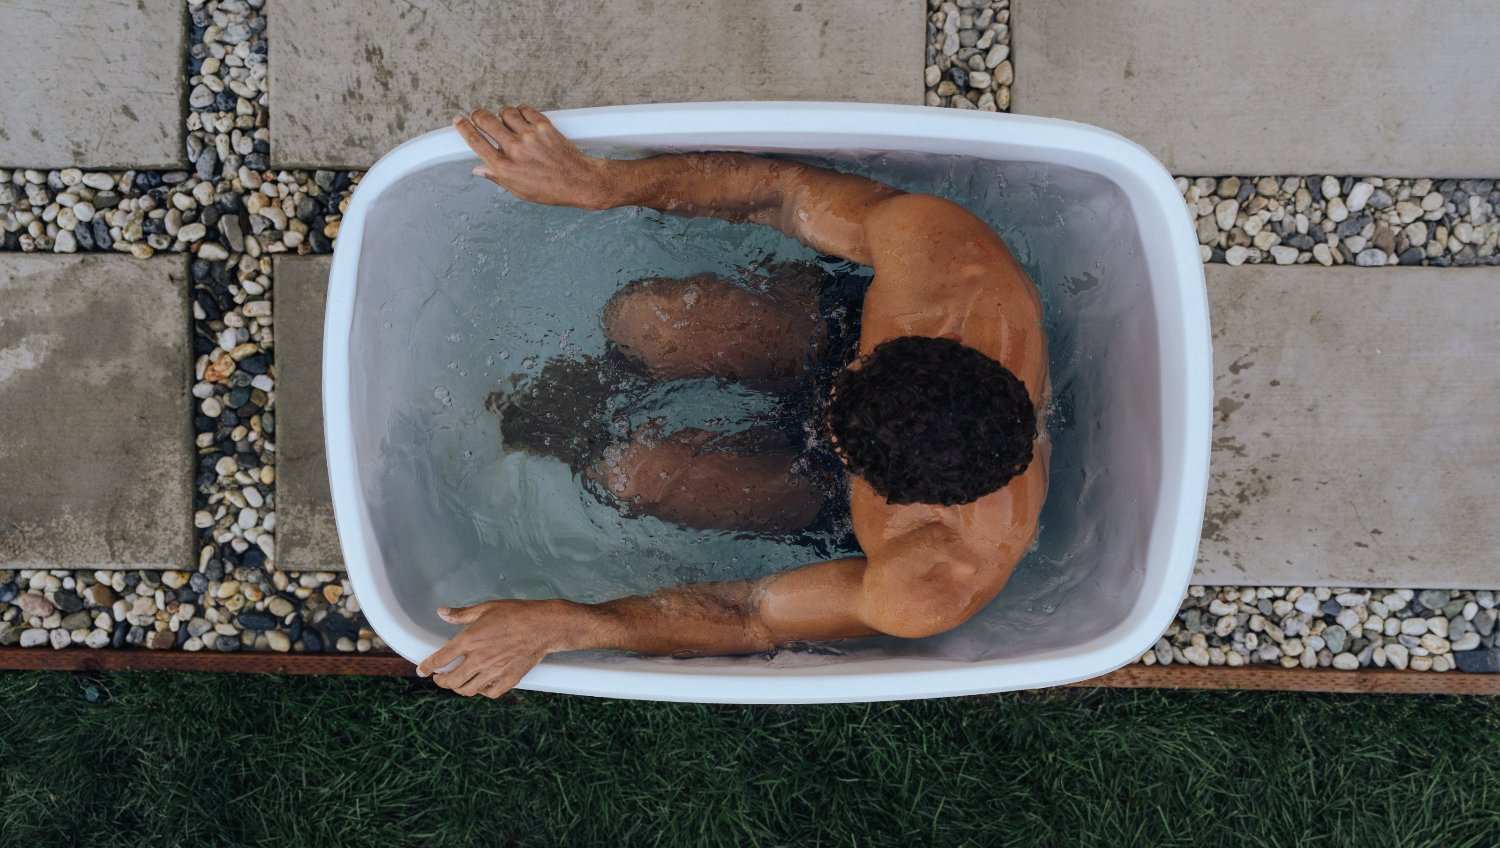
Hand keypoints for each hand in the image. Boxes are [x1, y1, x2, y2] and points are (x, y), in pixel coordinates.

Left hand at [416, 599, 574, 697]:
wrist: (543, 626)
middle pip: (450, 680)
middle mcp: (478, 659)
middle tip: (439, 678)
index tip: (422, 670)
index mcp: (469, 640)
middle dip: (441, 681)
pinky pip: (488, 693)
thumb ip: (461, 614)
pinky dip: (481, 691)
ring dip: (458, 688)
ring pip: (467, 689)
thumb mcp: (486, 608)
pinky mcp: (508, 679)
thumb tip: (442, 612)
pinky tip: (480, 685)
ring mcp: (493, 672)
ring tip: (457, 683)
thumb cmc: (516, 613)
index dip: (427, 667)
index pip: (440, 659)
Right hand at [453, 106, 613, 209]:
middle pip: (485, 120)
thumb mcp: (519, 190)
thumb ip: (496, 177)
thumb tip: (478, 169)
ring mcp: (529, 136)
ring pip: (505, 112)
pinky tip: (524, 120)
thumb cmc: (550, 189)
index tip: (458, 120)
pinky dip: (521, 112)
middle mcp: (514, 150)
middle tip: (479, 116)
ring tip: (508, 123)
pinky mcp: (544, 127)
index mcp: (504, 168)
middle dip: (478, 115)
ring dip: (503, 115)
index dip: (464, 128)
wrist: (579, 181)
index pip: (476, 142)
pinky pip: (525, 110)